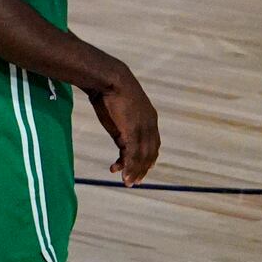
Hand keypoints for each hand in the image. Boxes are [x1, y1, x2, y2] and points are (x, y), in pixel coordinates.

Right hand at [88, 68, 159, 186]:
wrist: (108, 78)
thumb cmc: (110, 89)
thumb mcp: (119, 110)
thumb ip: (122, 126)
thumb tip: (119, 139)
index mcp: (149, 118)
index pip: (152, 143)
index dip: (147, 157)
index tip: (141, 168)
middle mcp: (150, 125)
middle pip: (150, 153)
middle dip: (143, 168)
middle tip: (135, 181)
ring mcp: (143, 129)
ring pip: (142, 156)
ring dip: (135, 171)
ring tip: (128, 182)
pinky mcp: (133, 132)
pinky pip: (133, 154)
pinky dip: (130, 167)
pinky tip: (123, 175)